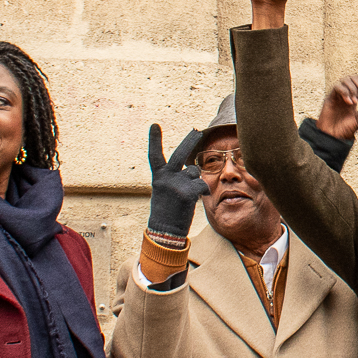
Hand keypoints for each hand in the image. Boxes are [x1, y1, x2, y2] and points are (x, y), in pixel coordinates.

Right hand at [146, 125, 207, 239]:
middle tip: (197, 131)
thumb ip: (176, 177)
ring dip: (195, 181)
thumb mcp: (165, 191)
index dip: (155, 140)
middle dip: (190, 141)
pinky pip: (202, 185)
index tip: (155, 125)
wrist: (165, 232)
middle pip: (179, 154)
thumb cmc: (167, 212)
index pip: (155, 155)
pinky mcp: (188, 193)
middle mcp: (166, 178)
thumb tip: (193, 168)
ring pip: (194, 173)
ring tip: (186, 197)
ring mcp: (176, 184)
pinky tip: (197, 199)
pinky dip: (203, 191)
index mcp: (159, 177)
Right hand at [315, 75, 357, 140]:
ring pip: (345, 80)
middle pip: (353, 78)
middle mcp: (346, 95)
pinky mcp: (330, 98)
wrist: (332, 138)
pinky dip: (344, 92)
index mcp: (354, 99)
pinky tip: (348, 102)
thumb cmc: (345, 131)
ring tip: (355, 101)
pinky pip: (337, 87)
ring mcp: (338, 95)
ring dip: (353, 89)